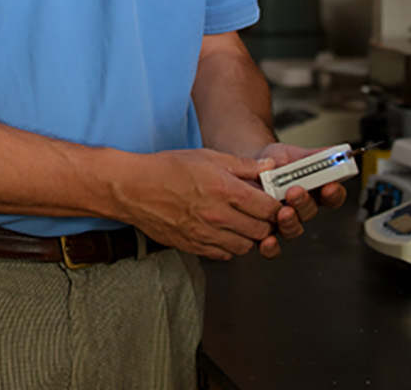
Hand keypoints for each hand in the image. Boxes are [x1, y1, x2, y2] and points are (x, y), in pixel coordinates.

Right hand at [115, 149, 283, 260]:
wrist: (133, 188)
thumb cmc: (166, 169)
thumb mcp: (208, 156)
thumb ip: (243, 165)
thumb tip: (269, 166)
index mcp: (224, 189)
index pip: (268, 208)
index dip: (277, 206)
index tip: (275, 202)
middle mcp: (217, 215)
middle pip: (261, 231)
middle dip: (266, 223)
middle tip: (262, 214)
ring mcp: (205, 234)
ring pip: (245, 247)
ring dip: (249, 237)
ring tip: (243, 223)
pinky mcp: (193, 246)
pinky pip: (223, 255)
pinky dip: (229, 246)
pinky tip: (224, 232)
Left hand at [250, 142, 348, 259]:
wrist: (246, 169)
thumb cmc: (272, 164)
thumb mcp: (292, 154)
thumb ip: (313, 156)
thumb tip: (334, 152)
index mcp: (313, 190)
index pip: (332, 196)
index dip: (334, 193)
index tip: (330, 186)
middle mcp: (300, 208)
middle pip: (311, 212)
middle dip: (304, 202)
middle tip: (296, 191)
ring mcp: (283, 221)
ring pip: (293, 229)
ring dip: (290, 221)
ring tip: (283, 211)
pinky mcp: (264, 231)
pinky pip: (271, 247)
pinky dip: (271, 247)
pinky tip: (268, 239)